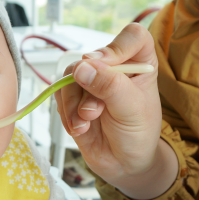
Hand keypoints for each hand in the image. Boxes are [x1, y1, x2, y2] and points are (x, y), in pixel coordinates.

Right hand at [54, 23, 171, 195]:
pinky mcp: (73, 97)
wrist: (123, 164)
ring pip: (69, 78)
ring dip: (74, 106)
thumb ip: (109, 86)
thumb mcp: (131, 110)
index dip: (117, 48)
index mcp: (139, 62)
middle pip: (89, 60)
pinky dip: (67, 114)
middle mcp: (113, 67)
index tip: (106, 66)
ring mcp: (90, 81)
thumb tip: (81, 67)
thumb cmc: (138, 134)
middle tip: (94, 112)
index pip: (131, 36)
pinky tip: (80, 129)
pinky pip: (59, 95)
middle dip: (88, 89)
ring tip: (85, 125)